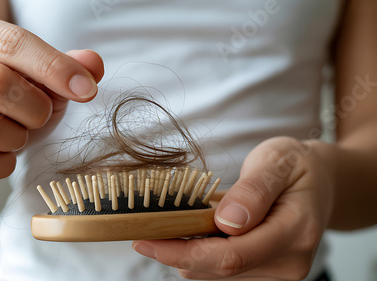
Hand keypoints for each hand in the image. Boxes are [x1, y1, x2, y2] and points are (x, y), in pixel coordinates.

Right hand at [0, 13, 103, 181]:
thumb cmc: (6, 99)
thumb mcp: (40, 77)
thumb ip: (68, 67)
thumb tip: (93, 64)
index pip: (12, 42)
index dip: (55, 67)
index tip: (86, 90)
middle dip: (36, 108)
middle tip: (42, 115)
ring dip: (18, 138)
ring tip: (17, 133)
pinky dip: (4, 165)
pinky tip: (3, 155)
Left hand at [133, 136, 333, 279]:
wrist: (320, 183)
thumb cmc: (297, 168)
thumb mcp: (277, 162)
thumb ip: (253, 190)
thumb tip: (226, 221)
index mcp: (294, 232)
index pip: (231, 256)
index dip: (183, 252)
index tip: (146, 239)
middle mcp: (288, 263)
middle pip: (218, 270)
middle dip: (176, 252)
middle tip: (145, 228)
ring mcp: (276, 272)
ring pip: (215, 273)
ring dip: (187, 252)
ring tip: (174, 223)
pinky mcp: (264, 272)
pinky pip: (221, 270)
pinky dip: (200, 253)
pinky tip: (193, 232)